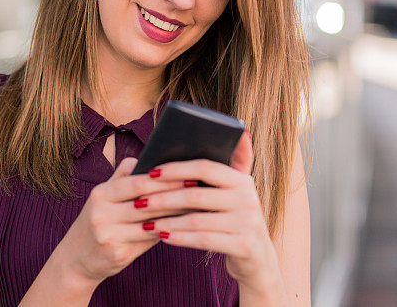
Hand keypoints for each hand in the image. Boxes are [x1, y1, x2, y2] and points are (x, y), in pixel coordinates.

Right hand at [57, 157, 194, 286]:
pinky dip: (167, 232)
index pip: (135, 182)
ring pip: (150, 223)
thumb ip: (123, 178)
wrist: (75, 260)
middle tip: (198, 189)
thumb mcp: (103, 198)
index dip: (162, 178)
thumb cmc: (100, 222)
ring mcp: (108, 236)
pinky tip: (184, 227)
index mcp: (100, 194)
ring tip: (198, 207)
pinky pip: (149, 241)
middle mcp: (101, 213)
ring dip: (176, 215)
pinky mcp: (117, 254)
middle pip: (145, 202)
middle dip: (174, 195)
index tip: (186, 173)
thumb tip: (149, 158)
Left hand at [136, 130, 279, 290]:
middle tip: (139, 202)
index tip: (151, 171)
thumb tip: (211, 138)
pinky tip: (163, 236)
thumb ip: (223, 170)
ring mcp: (248, 222)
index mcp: (243, 180)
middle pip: (196, 194)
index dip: (177, 169)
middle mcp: (248, 198)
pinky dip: (180, 238)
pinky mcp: (244, 245)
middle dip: (164, 197)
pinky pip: (203, 240)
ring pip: (197, 219)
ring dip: (167, 221)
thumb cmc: (235, 220)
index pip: (206, 167)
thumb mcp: (235, 194)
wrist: (258, 257)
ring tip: (146, 223)